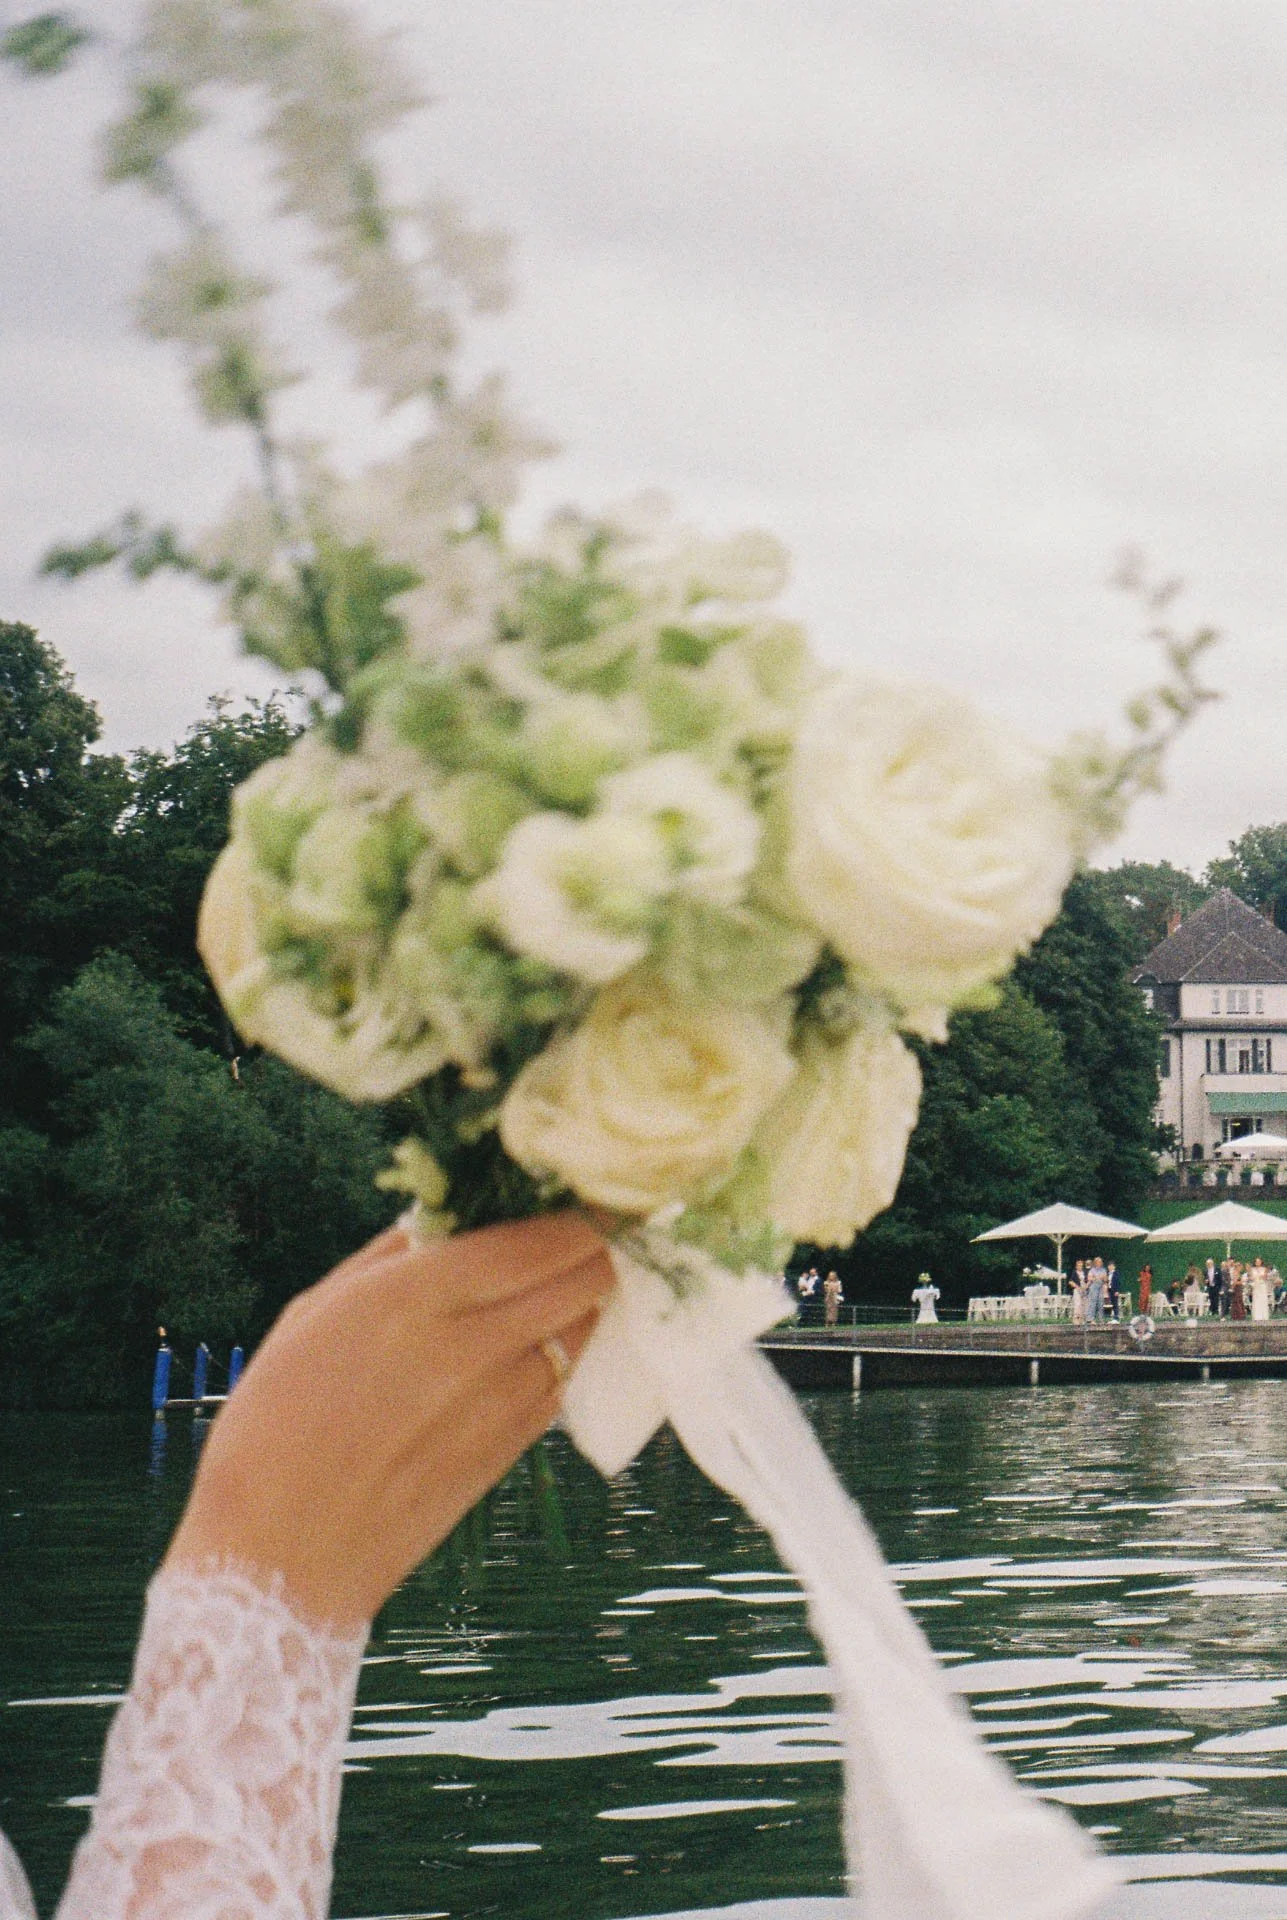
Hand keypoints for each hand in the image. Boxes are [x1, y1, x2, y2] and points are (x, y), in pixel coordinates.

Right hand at [164, 1211, 613, 1627]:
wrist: (279, 1559)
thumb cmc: (272, 1426)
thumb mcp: (313, 1315)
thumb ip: (387, 1261)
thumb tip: (437, 1219)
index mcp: (417, 1297)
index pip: (538, 1240)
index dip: (578, 1215)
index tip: (591, 1195)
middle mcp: (473, 1344)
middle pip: (582, 1277)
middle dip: (597, 1246)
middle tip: (596, 1228)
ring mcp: (501, 1404)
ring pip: (581, 1329)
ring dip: (584, 1298)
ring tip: (572, 1276)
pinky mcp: (510, 1453)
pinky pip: (561, 1382)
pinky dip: (564, 1352)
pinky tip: (543, 1339)